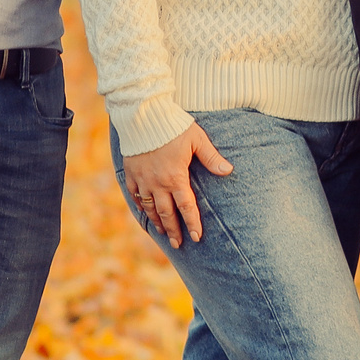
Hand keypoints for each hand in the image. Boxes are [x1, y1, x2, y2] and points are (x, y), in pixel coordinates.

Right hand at [122, 120, 233, 247]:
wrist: (142, 116)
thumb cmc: (173, 126)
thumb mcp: (197, 140)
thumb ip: (212, 158)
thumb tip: (229, 171)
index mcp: (176, 177)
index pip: (186, 207)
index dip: (192, 224)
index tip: (197, 238)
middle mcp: (158, 183)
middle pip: (167, 213)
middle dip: (174, 230)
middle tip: (178, 244)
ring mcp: (142, 179)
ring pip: (150, 207)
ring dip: (158, 221)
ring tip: (163, 232)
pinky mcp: (131, 173)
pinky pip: (135, 195)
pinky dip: (141, 206)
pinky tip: (145, 212)